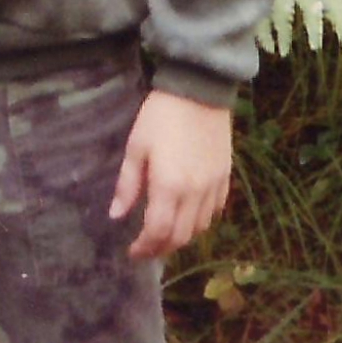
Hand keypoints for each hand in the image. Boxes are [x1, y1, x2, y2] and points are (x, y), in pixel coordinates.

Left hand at [110, 90, 231, 260]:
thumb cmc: (161, 116)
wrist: (199, 90)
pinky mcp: (225, 176)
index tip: (132, 252)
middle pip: (180, 237)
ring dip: (182, 238)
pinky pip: (216, 211)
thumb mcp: (136, 147)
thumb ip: (127, 185)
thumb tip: (116, 216)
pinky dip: (201, 221)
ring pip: (200, 228)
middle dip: (161, 249)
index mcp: (169, 187)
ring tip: (166, 235)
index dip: (144, 248)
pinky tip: (189, 217)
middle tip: (146, 249)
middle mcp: (194, 193)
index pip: (157, 232)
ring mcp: (213, 186)